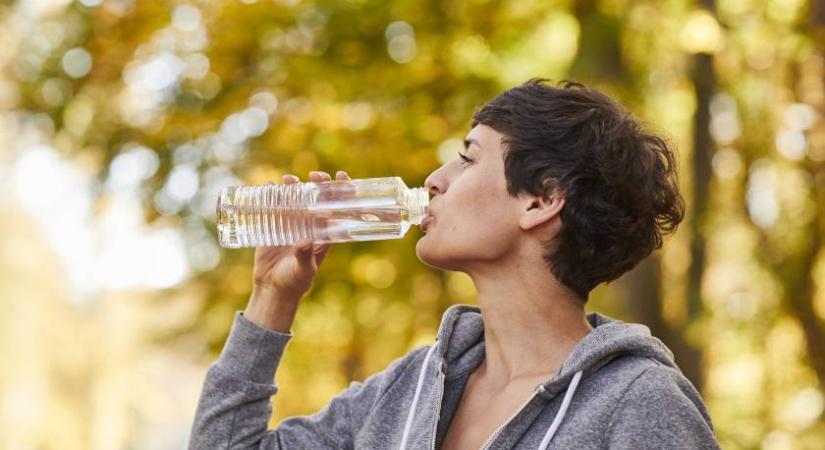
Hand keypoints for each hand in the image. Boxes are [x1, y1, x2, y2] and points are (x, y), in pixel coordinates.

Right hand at [245, 170, 350, 330]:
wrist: (273, 289)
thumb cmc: (295, 282)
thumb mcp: (304, 270)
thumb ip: (305, 256)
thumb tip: (305, 241)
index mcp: (325, 233)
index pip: (338, 208)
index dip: (343, 190)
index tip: (341, 176)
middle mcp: (311, 224)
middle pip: (318, 197)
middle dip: (319, 183)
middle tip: (315, 176)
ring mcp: (293, 223)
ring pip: (297, 198)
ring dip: (295, 185)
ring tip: (289, 179)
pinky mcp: (275, 225)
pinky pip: (275, 205)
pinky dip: (272, 194)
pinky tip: (269, 187)